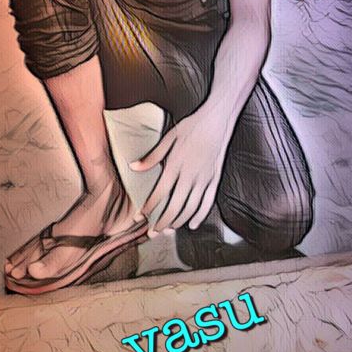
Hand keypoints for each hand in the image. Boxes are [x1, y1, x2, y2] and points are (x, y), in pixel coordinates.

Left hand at [129, 108, 230, 232]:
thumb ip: (152, 156)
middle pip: (175, 206)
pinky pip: (208, 202)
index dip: (149, 207)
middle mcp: (190, 175)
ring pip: (191, 208)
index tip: (140, 216)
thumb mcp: (169, 137)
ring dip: (178, 222)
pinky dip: (200, 216)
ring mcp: (204, 179)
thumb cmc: (192, 126)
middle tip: (153, 232)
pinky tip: (191, 224)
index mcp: (176, 164)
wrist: (217, 119)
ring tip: (168, 230)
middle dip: (162, 222)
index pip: (160, 192)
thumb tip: (133, 167)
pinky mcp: (215, 179)